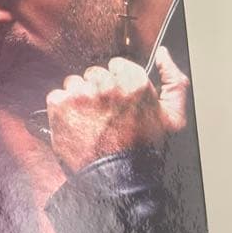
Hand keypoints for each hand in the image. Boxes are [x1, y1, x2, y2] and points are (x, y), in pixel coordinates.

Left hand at [46, 47, 189, 172]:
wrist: (115, 179)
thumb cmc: (144, 150)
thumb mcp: (174, 118)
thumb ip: (175, 81)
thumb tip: (163, 54)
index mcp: (135, 82)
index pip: (117, 65)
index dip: (117, 83)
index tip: (117, 100)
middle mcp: (107, 85)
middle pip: (94, 74)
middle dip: (98, 90)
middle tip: (104, 115)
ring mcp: (81, 94)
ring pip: (74, 83)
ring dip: (79, 98)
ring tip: (89, 121)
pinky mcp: (59, 105)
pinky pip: (56, 96)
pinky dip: (62, 109)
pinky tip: (74, 124)